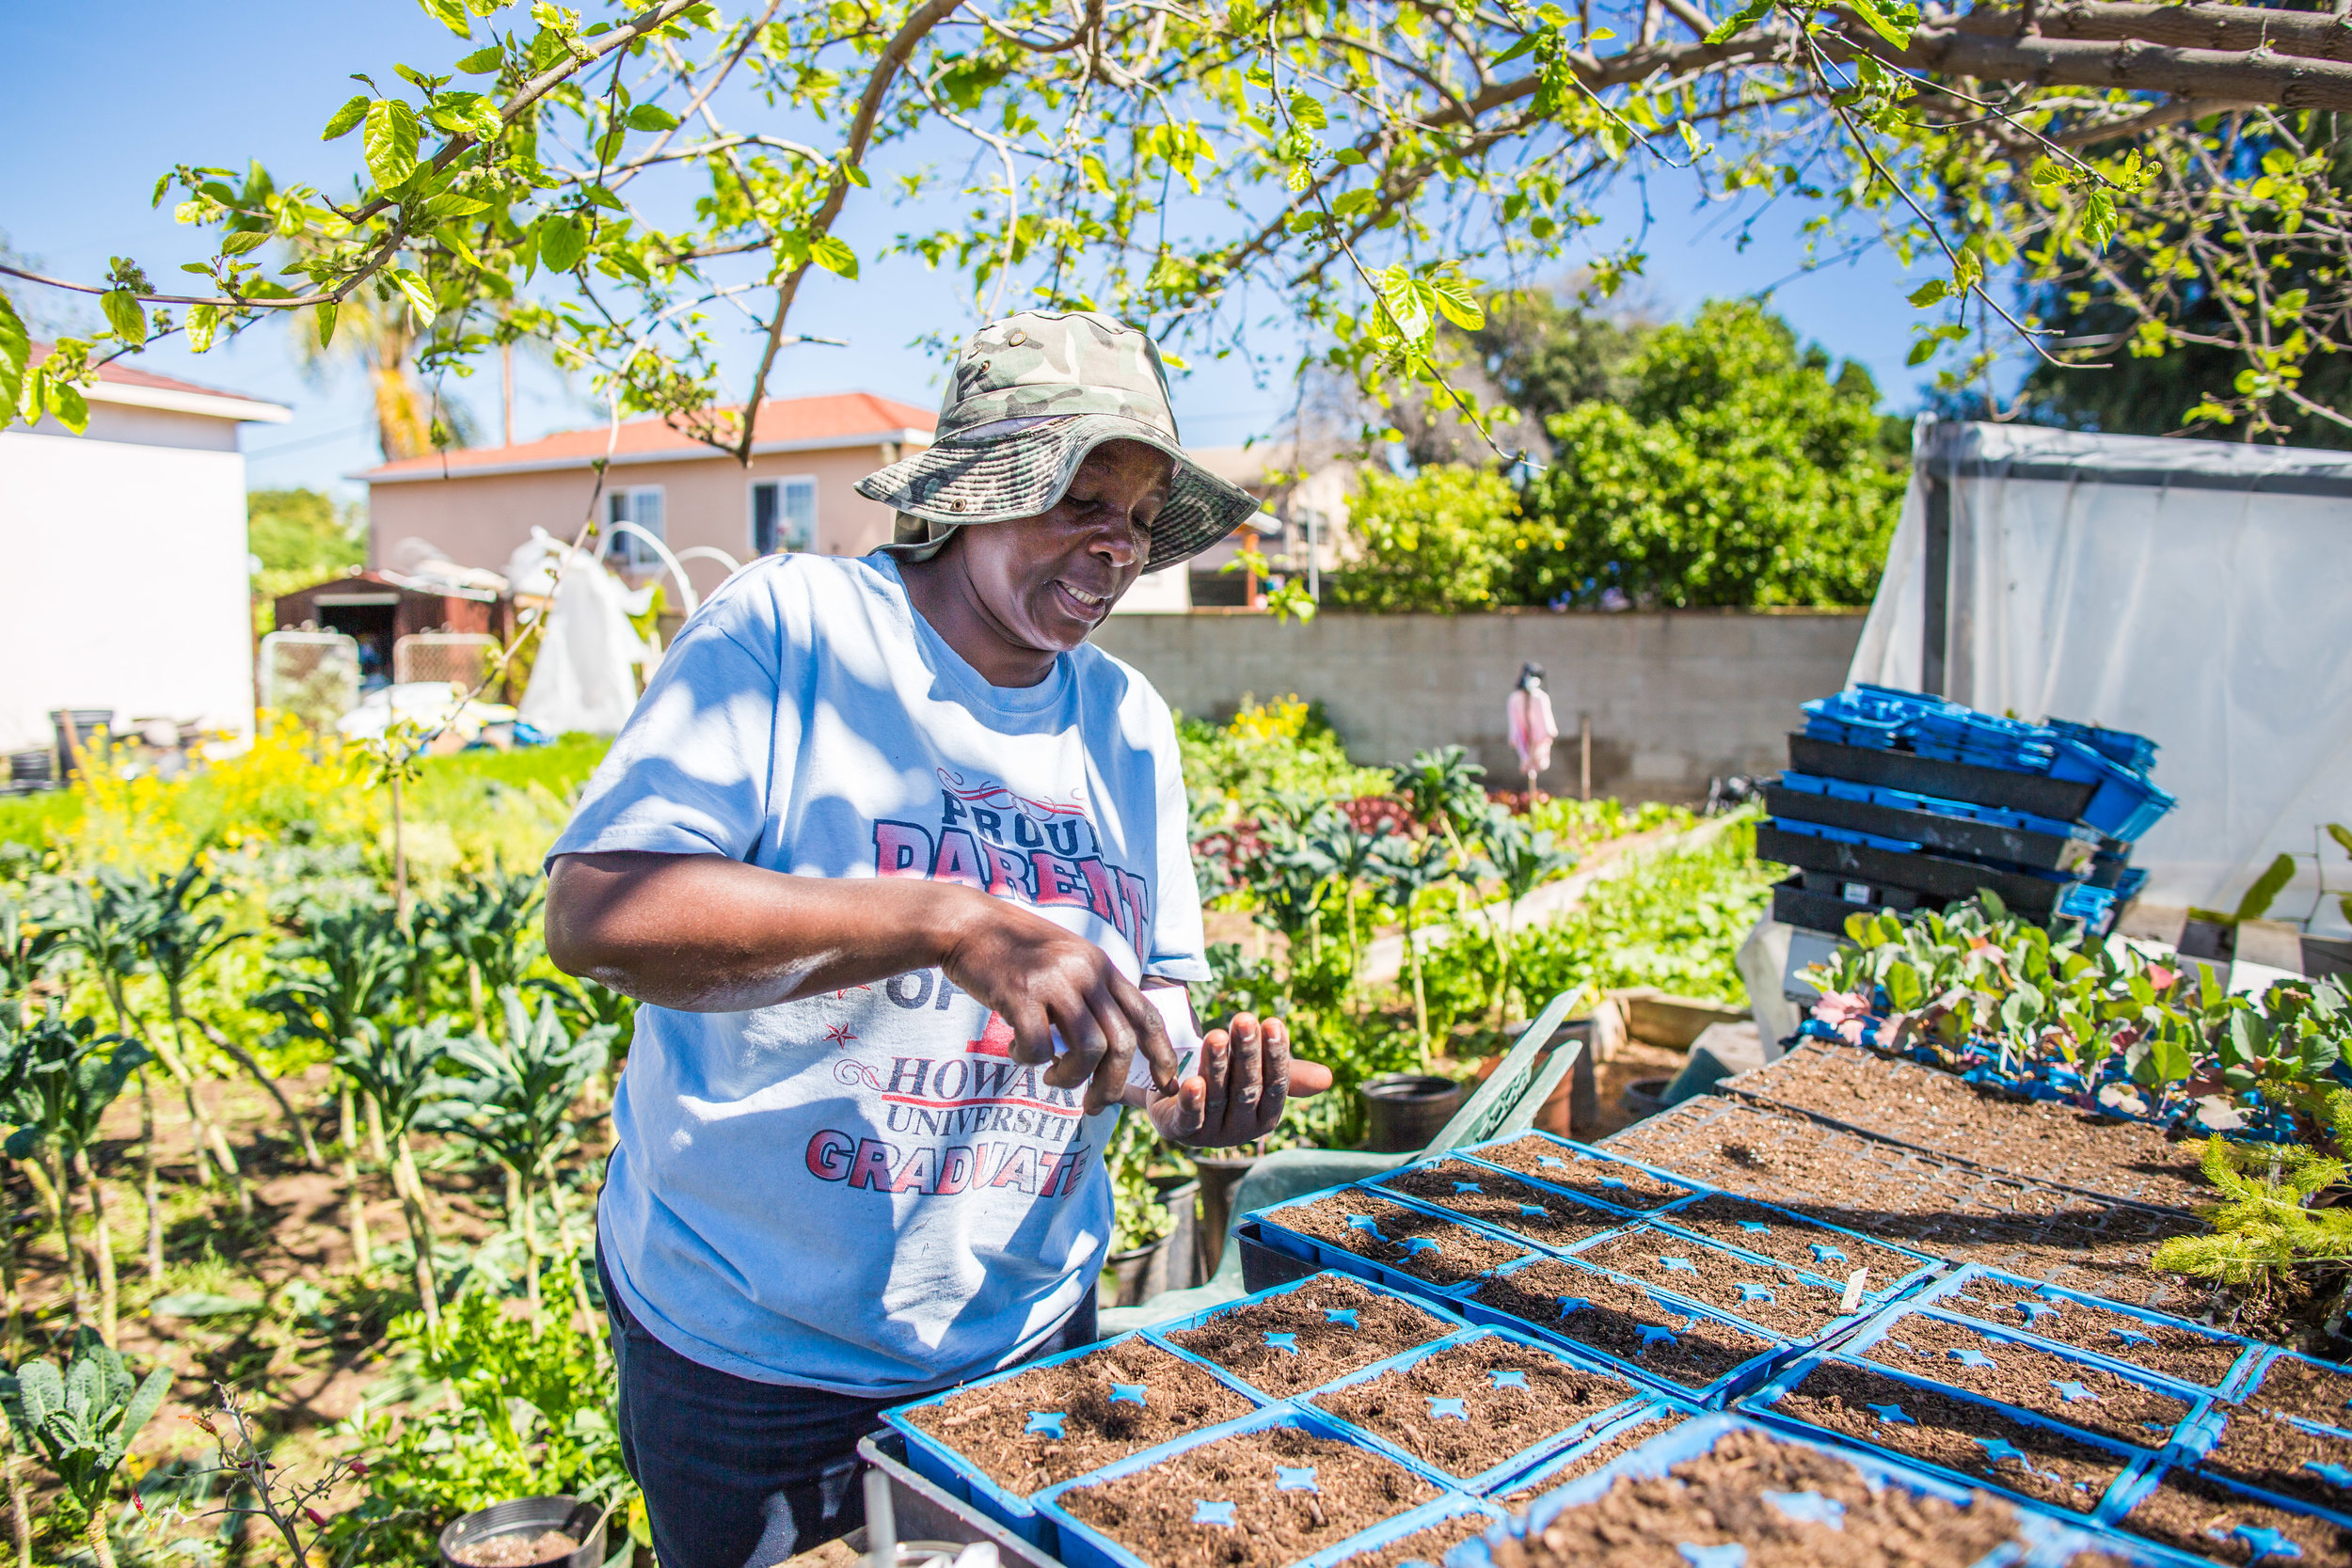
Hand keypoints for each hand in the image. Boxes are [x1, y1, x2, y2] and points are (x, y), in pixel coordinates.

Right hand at [940, 890, 1176, 1114]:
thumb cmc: (1016, 950)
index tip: (1165, 1085)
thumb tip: (1109, 1048)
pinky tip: (1017, 1051)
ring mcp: (1054, 981)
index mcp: (1101, 966)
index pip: (1147, 1016)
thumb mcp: (1067, 961)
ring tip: (1053, 1078)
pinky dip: (1030, 1060)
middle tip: (1094, 1104)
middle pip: (1121, 1043)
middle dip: (1112, 1085)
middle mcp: (1085, 972)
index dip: (1163, 1055)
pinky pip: (1039, 1047)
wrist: (969, 923)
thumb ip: (1091, 994)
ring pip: (1088, 1050)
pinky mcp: (1020, 994)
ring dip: (1072, 1078)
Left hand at [1148, 1012, 1334, 1147]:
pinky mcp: (1181, 1132)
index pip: (1276, 1085)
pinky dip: (1191, 1101)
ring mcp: (1211, 1133)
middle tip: (1245, 1019)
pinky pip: (1188, 1118)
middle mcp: (1242, 1129)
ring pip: (1217, 1097)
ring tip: (1217, 1035)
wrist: (1176, 1098)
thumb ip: (1288, 1074)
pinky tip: (1192, 1082)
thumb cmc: (1226, 1082)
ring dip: (1217, 1066)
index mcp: (1266, 1116)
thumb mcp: (1256, 1073)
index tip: (1274, 1023)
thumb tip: (1329, 1078)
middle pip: (1247, 1089)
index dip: (1276, 1055)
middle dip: (1247, 1054)